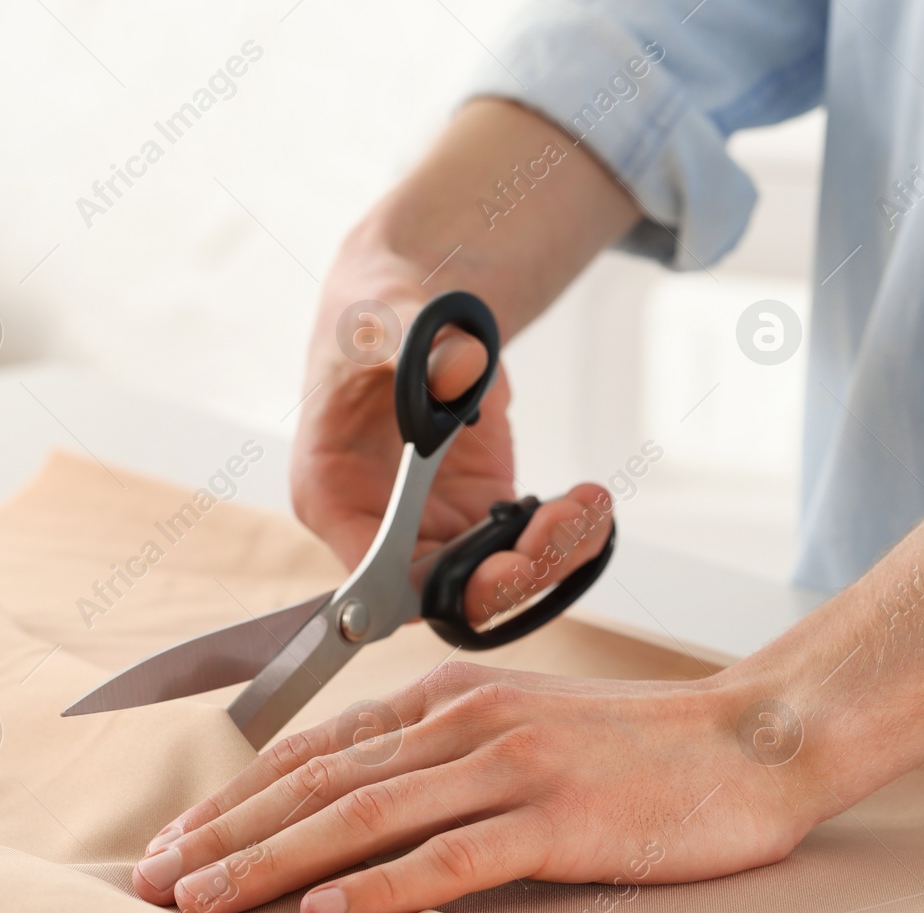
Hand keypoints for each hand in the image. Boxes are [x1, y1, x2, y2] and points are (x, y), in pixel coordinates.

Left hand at [130, 662, 826, 912]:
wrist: (747, 741)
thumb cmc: (637, 747)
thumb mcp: (525, 726)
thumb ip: (446, 751)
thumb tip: (364, 802)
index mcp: (453, 697)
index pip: (319, 749)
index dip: (238, 798)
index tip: (177, 841)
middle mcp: (466, 722)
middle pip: (321, 783)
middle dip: (227, 834)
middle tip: (154, 881)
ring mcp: (509, 767)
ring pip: (365, 817)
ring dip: (272, 861)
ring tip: (203, 900)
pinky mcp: (554, 817)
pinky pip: (450, 857)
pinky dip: (379, 888)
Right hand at [290, 258, 611, 622]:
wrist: (412, 309)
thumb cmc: (376, 315)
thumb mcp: (384, 319)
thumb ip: (414, 346)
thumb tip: (458, 370)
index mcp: (332, 494)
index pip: (369, 572)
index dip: (423, 591)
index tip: (488, 571)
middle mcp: (378, 525)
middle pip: (440, 591)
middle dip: (505, 577)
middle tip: (556, 532)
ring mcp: (433, 525)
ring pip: (491, 580)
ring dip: (548, 558)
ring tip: (588, 508)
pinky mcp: (479, 511)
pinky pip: (524, 546)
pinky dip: (565, 535)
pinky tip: (592, 502)